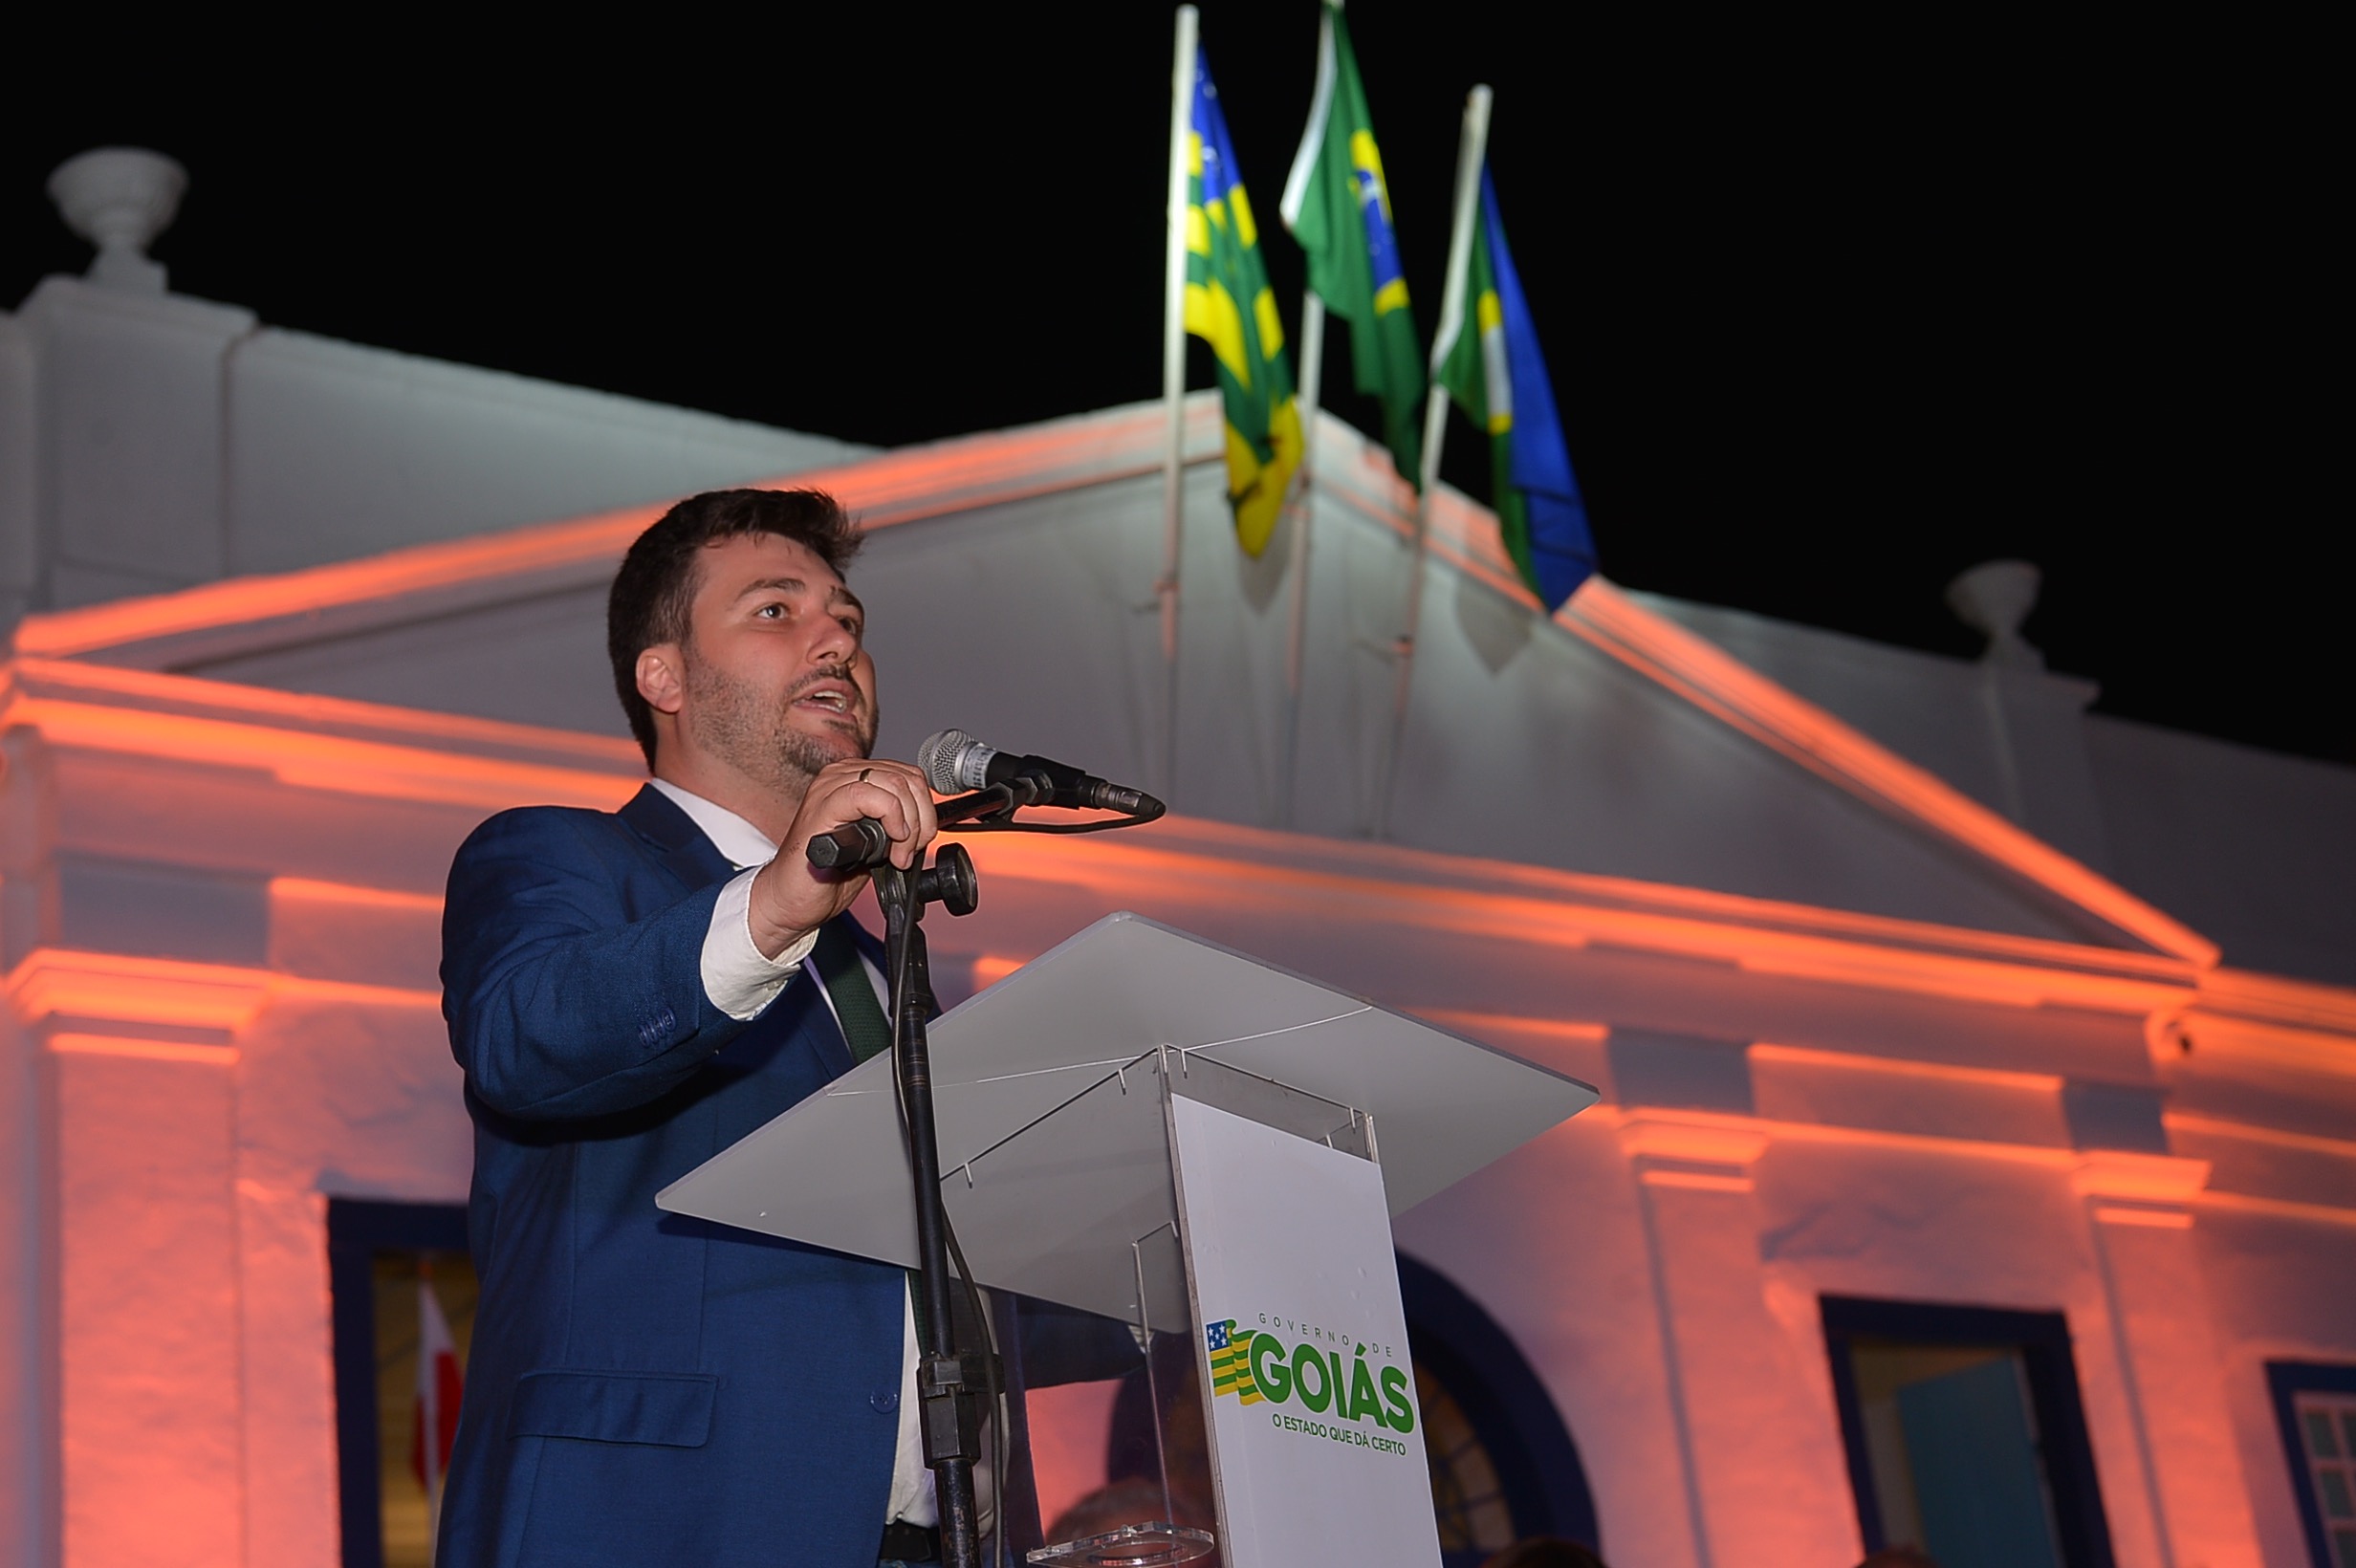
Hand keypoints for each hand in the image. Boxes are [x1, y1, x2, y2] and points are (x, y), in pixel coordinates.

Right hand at [747, 759, 938, 957]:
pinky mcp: (821, 808)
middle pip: (906, 777)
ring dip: (908, 825)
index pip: (909, 774)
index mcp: (854, 777)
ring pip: (893, 784)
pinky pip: (868, 795)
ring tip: (897, 855)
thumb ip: (897, 821)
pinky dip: (891, 818)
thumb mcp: (876, 841)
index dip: (925, 807)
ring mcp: (828, 788)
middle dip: (921, 818)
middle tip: (909, 850)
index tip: (921, 840)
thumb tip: (928, 821)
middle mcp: (840, 775)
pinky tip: (889, 844)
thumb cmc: (830, 872)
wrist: (794, 898)